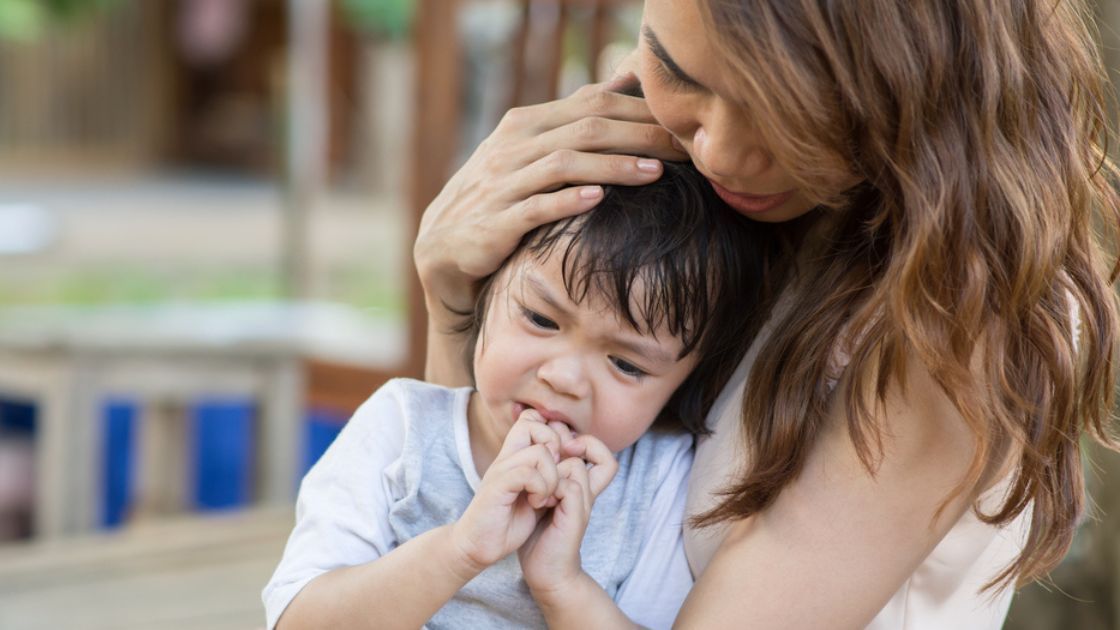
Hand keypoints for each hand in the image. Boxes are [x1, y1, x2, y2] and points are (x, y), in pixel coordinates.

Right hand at [413, 81, 687, 321]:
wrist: (443, 248)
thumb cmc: (502, 199)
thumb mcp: (533, 153)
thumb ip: (575, 119)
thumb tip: (624, 80)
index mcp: (525, 124)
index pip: (591, 104)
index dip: (640, 111)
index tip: (682, 124)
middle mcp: (512, 147)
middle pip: (585, 129)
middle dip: (639, 135)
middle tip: (684, 148)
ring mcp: (502, 183)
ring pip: (565, 164)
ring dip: (613, 167)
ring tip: (655, 174)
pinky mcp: (495, 223)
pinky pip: (535, 207)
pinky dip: (567, 202)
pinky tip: (598, 201)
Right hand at [451, 412, 564, 569]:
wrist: (478, 546)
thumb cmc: (507, 523)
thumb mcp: (536, 495)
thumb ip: (548, 476)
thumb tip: (571, 460)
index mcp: (515, 457)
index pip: (531, 419)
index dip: (552, 431)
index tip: (560, 459)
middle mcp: (506, 457)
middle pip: (534, 423)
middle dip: (556, 446)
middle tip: (556, 475)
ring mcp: (500, 470)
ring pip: (539, 452)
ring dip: (551, 477)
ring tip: (545, 497)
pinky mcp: (497, 486)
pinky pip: (528, 473)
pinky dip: (541, 489)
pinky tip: (537, 503)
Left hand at [518, 434, 618, 601]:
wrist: (543, 572)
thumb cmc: (537, 535)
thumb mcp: (537, 497)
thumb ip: (541, 474)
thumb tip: (533, 447)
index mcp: (578, 484)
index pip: (597, 449)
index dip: (578, 438)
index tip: (551, 445)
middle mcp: (586, 491)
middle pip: (596, 450)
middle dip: (567, 444)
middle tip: (546, 456)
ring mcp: (584, 503)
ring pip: (575, 466)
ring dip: (551, 471)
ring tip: (537, 489)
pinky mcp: (577, 516)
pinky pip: (570, 487)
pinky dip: (550, 488)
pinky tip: (537, 502)